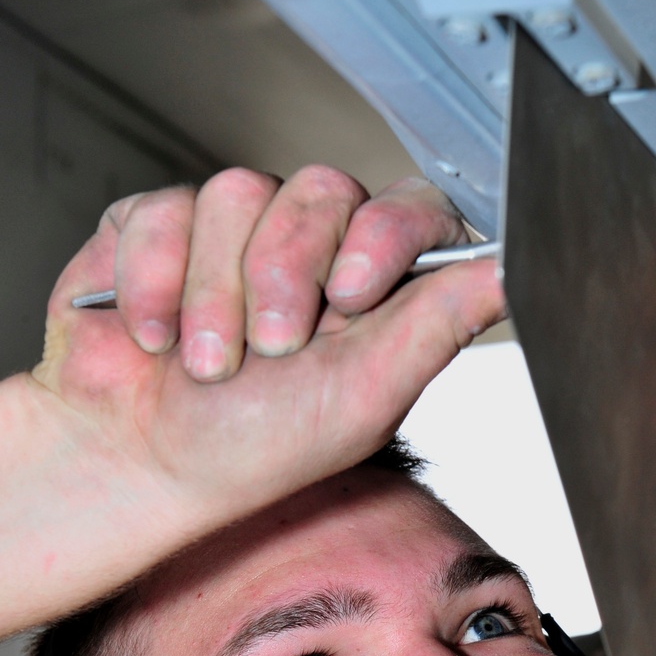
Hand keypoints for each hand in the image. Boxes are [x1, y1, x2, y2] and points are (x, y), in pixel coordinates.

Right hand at [35, 165, 504, 528]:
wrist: (138, 466)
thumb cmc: (250, 449)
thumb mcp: (362, 398)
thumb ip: (438, 324)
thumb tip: (517, 271)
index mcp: (370, 286)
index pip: (409, 208)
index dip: (383, 235)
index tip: (349, 295)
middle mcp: (306, 246)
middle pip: (319, 189)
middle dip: (283, 276)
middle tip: (267, 353)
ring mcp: (229, 232)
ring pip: (233, 195)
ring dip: (212, 297)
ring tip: (203, 364)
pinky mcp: (155, 228)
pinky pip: (158, 213)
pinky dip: (151, 284)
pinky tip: (151, 335)